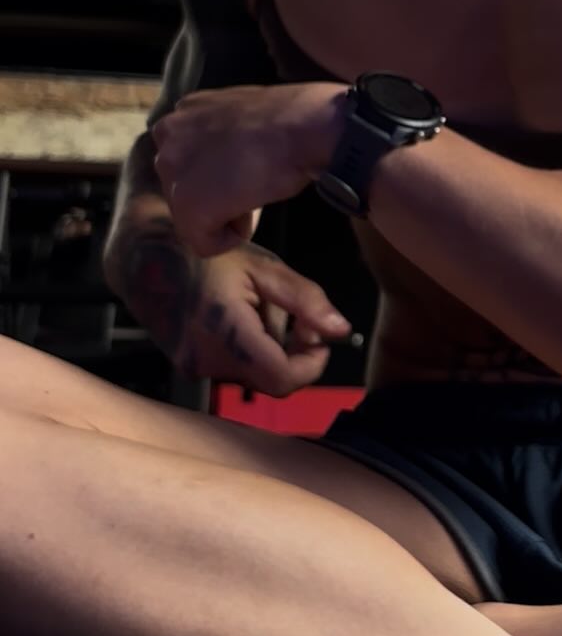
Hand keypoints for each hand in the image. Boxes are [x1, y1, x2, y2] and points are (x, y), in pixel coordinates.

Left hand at [152, 83, 344, 256]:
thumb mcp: (241, 114)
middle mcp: (167, 136)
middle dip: (216, 191)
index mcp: (183, 111)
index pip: (188, 157)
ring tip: (253, 192)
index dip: (220, 170)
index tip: (247, 165)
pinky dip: (229, 238)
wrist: (301, 127)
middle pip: (186, 185)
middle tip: (251, 180)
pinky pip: (204, 242)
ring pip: (193, 213)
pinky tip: (251, 213)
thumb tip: (228, 158)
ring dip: (222, 211)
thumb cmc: (288, 117)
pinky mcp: (188, 206)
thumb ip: (220, 132)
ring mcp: (173, 171)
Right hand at [158, 240, 354, 395]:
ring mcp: (193, 368)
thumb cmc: (206, 256)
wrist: (146, 257)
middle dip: (293, 352)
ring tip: (260, 305)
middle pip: (271, 378)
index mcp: (228, 335)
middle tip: (296, 316)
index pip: (283, 380)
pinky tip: (242, 315)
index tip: (320, 339)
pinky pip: (233, 368)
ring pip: (254, 373)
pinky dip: (249, 349)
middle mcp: (206, 362)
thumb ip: (305, 300)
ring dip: (270, 348)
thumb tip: (340, 330)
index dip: (312, 365)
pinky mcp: (188, 367)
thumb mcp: (264, 268)